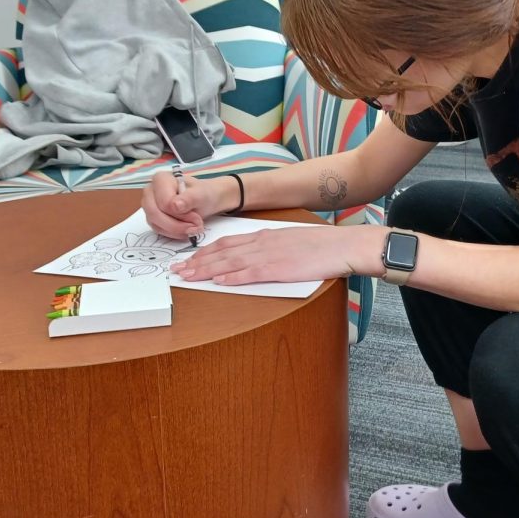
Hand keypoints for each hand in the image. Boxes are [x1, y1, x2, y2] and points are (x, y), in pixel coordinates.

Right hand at [142, 171, 232, 239]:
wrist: (203, 200)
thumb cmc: (201, 194)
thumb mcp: (201, 194)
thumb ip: (189, 198)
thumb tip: (175, 206)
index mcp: (160, 179)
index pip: (164, 202)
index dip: (181, 214)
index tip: (197, 218)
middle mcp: (150, 191)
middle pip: (155, 214)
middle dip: (177, 225)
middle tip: (196, 226)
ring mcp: (149, 206)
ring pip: (156, 224)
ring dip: (177, 230)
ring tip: (193, 228)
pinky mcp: (152, 218)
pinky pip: (158, 230)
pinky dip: (173, 234)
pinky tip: (185, 230)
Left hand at [171, 224, 384, 285]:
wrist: (341, 245)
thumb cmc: (320, 246)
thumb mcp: (289, 241)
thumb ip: (269, 248)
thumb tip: (252, 259)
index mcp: (264, 235)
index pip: (226, 242)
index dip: (204, 251)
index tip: (188, 258)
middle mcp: (261, 243)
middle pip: (221, 252)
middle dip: (196, 261)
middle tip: (176, 270)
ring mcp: (269, 255)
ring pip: (229, 262)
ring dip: (206, 270)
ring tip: (187, 277)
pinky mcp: (278, 268)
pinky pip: (250, 273)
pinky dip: (231, 278)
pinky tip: (218, 281)